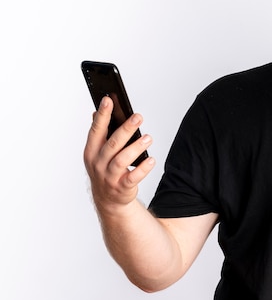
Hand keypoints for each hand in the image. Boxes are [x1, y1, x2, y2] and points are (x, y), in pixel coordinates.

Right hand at [83, 96, 154, 212]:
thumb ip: (99, 133)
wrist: (108, 199)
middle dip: (126, 129)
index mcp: (91, 151)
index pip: (96, 130)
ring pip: (122, 160)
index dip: (102, 115)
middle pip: (112, 144)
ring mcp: (109, 176)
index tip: (108, 100)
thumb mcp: (98, 152)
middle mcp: (98, 163)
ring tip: (148, 138)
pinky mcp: (122, 187)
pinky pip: (133, 177)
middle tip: (138, 117)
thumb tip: (96, 111)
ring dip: (136, 147)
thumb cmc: (105, 169)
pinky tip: (151, 160)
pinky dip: (143, 168)